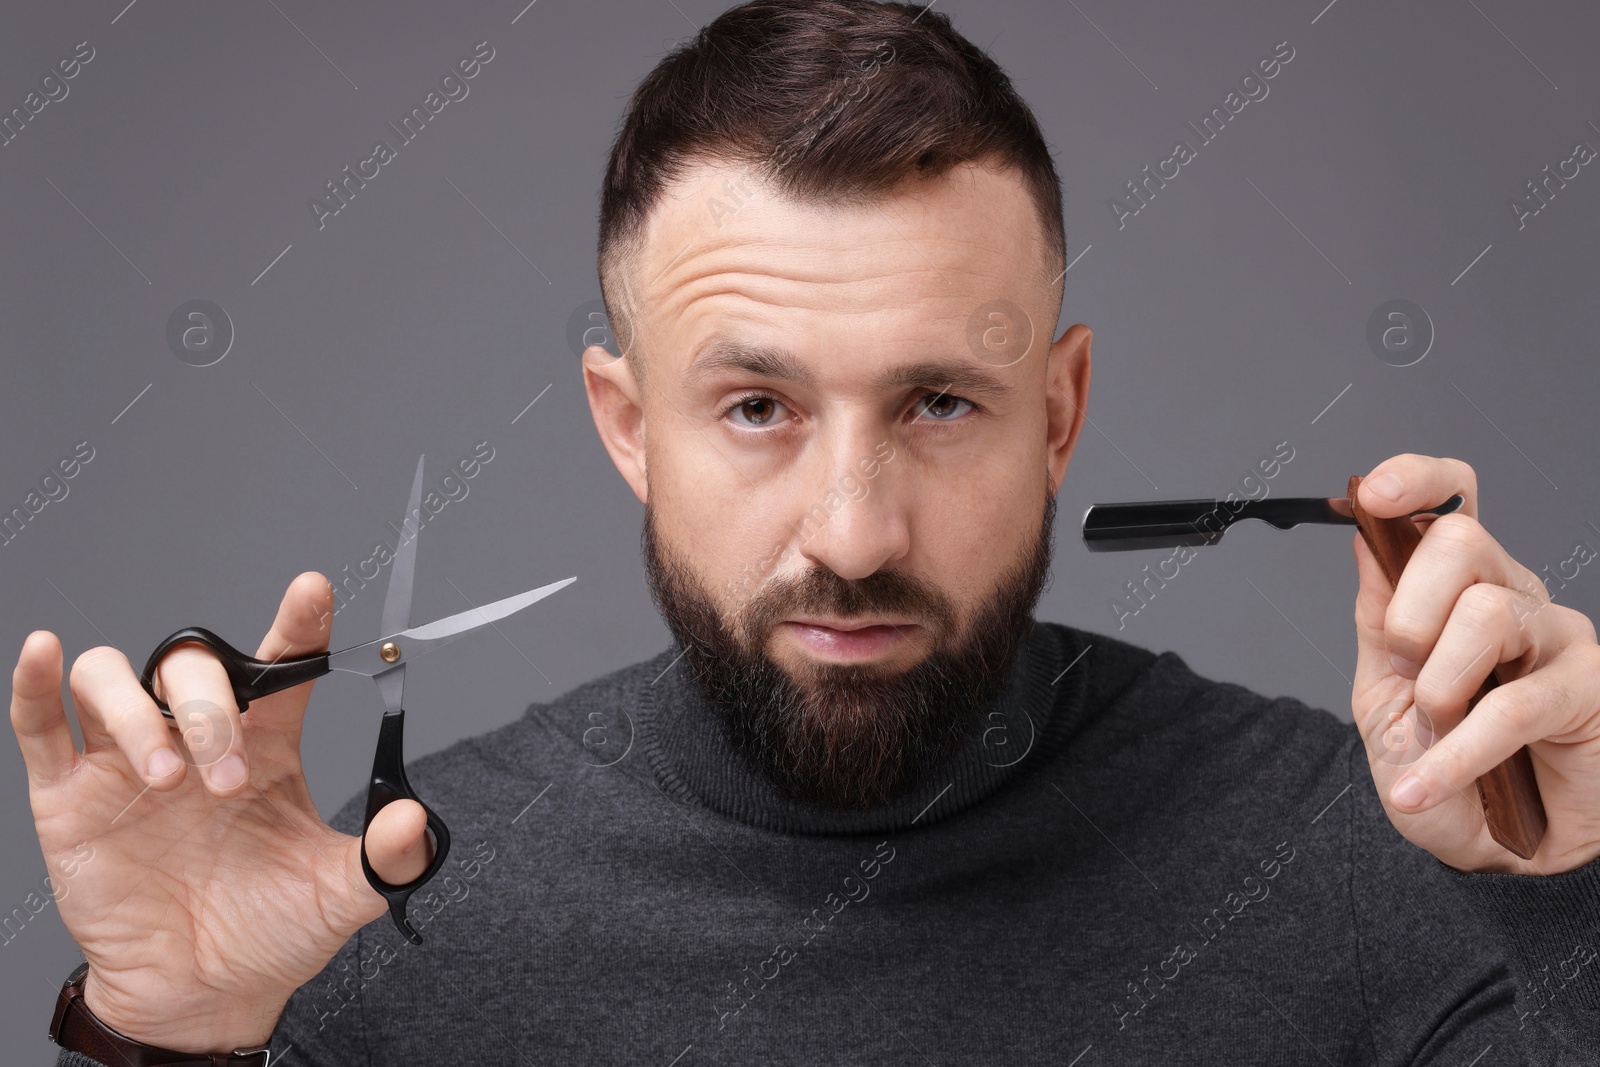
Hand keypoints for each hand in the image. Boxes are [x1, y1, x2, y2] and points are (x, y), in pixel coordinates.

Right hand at [10, 573, 431, 1052]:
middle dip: (212, 713)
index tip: (312, 591)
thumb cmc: (270, 930)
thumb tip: (415, 820)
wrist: (203, 993)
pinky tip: (45, 652)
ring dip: (137, 714)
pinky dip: (38, 683)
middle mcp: (195, 737)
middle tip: (225, 780)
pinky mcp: (68, 797)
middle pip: (192, 667)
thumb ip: (385, 858)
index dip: (295, 621)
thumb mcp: (339, 893)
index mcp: (265, 743)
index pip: (278, 662)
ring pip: (112, 677)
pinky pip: (42, 723)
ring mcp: (126, 761)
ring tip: (165, 778)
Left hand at [1351, 454, 1599, 874]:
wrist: (1492, 854)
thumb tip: (1364, 539)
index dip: (1417, 481)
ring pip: (1488, 611)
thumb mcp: (1383, 696)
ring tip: (1435, 729)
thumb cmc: (1443, 771)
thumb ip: (1377, 620)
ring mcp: (1558, 637)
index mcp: (1457, 592)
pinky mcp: (1590, 688)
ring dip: (1438, 685)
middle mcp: (1512, 599)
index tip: (1375, 493)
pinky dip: (1455, 753)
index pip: (1452, 506)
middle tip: (1405, 670)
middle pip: (1461, 543)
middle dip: (1410, 610)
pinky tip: (1423, 786)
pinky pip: (1514, 705)